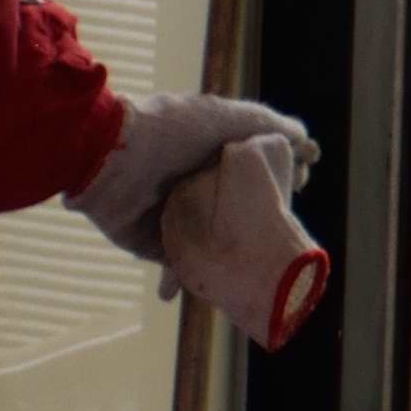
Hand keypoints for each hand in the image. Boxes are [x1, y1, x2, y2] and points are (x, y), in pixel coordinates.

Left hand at [154, 132, 331, 354]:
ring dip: (231, 260)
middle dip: (259, 225)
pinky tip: (218, 292)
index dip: (278, 179)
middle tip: (284, 239)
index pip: (253, 171)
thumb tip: (303, 135)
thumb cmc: (166, 131)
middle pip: (236, 211)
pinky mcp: (154, 242)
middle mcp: (193, 185)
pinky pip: (181, 266)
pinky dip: (193, 281)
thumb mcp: (222, 118)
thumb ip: (263, 124)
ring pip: (212, 243)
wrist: (106, 158)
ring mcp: (173, 216)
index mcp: (208, 154)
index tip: (301, 185)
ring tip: (257, 278)